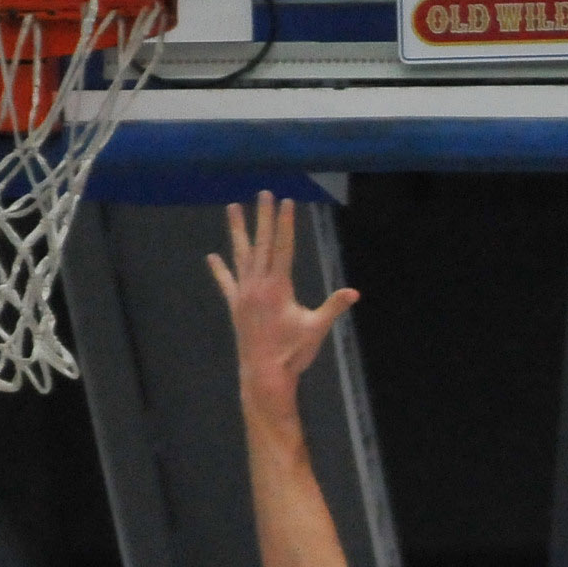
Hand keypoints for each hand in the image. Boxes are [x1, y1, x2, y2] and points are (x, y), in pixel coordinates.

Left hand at [206, 193, 356, 414]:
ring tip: (233, 207)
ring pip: (240, 254)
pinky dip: (220, 269)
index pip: (283, 247)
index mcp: (277, 286)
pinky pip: (226, 282)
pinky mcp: (235, 305)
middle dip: (264, 217)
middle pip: (262, 243)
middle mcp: (257, 284)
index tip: (286, 202)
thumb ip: (333, 307)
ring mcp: (243, 293)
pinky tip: (212, 256)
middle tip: (263, 193)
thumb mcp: (316, 328)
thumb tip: (354, 293)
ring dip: (238, 230)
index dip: (285, 223)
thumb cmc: (293, 352)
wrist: (264, 373)